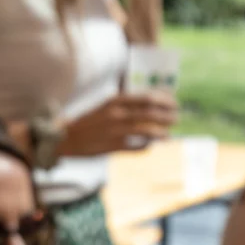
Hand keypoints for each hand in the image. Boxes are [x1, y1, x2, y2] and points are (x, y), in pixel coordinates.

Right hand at [60, 91, 177, 156]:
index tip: (173, 102)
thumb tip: (150, 103)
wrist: (68, 136)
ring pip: (146, 130)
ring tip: (168, 134)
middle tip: (176, 118)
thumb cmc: (90, 120)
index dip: (164, 100)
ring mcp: (115, 131)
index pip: (146, 97)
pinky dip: (146, 146)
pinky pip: (135, 146)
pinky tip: (151, 146)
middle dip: (167, 116)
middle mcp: (116, 114)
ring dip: (161, 132)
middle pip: (150, 113)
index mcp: (116, 100)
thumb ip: (126, 104)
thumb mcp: (107, 105)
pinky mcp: (112, 147)